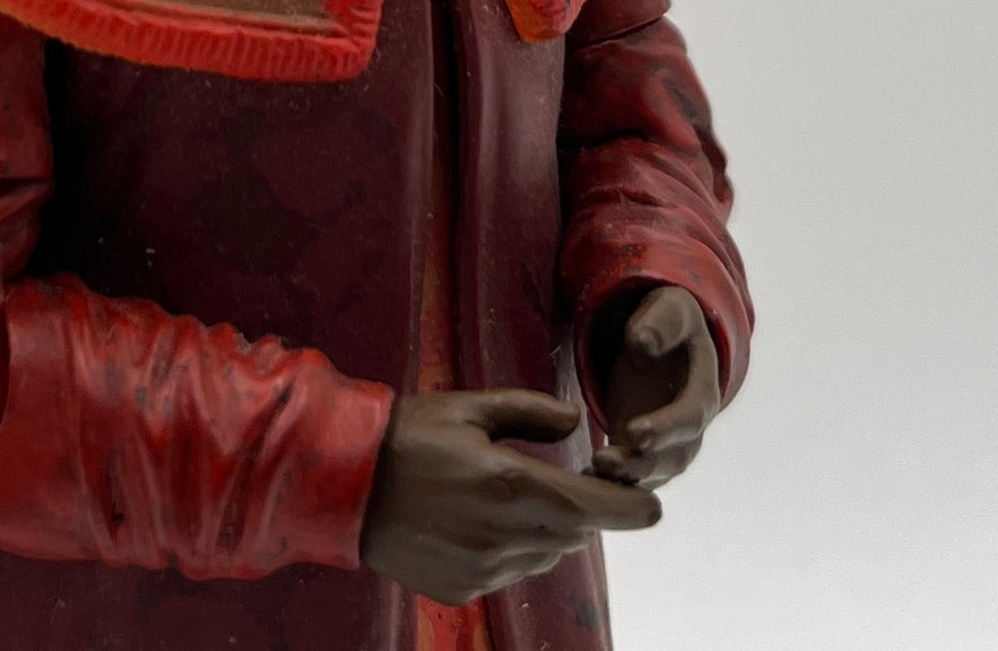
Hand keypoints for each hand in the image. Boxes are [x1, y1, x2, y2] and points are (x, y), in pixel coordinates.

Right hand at [359, 389, 659, 604]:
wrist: (345, 485)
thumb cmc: (410, 436)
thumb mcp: (471, 408)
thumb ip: (531, 412)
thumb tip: (576, 423)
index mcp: (512, 484)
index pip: (598, 508)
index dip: (634, 508)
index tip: (652, 504)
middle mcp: (505, 534)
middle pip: (576, 532)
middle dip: (582, 508)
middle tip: (563, 478)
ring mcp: (485, 569)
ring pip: (546, 552)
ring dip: (547, 527)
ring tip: (509, 494)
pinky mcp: (465, 589)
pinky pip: (512, 571)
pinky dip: (513, 547)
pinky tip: (479, 519)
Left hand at [590, 286, 720, 489]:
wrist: (660, 338)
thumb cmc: (667, 321)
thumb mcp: (669, 309)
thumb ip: (660, 322)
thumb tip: (642, 341)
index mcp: (703, 391)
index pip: (691, 417)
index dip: (666, 429)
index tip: (635, 433)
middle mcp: (690, 427)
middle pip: (673, 456)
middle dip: (640, 463)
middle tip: (605, 461)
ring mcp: (668, 444)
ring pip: (654, 472)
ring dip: (625, 479)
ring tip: (591, 473)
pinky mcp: (644, 450)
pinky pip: (635, 475)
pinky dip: (614, 482)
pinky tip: (585, 480)